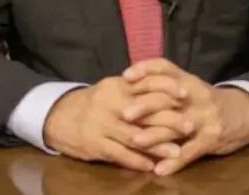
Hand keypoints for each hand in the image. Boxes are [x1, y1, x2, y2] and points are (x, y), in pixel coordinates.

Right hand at [42, 77, 185, 171]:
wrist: (58, 117)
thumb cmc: (94, 104)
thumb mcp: (112, 90)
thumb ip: (135, 90)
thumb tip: (167, 90)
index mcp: (116, 87)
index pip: (145, 84)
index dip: (166, 88)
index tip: (186, 95)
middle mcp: (108, 103)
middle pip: (144, 111)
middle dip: (169, 119)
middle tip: (190, 126)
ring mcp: (100, 124)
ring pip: (134, 135)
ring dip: (157, 145)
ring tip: (177, 151)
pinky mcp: (93, 144)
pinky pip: (119, 154)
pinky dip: (137, 161)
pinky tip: (151, 166)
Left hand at [122, 59, 248, 175]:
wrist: (244, 112)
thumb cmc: (206, 101)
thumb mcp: (189, 87)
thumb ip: (165, 86)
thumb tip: (129, 85)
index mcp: (187, 80)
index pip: (165, 68)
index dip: (145, 69)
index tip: (126, 76)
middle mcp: (195, 95)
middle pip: (168, 97)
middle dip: (145, 105)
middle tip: (125, 114)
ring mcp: (205, 117)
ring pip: (177, 125)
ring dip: (155, 134)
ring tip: (136, 141)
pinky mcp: (212, 138)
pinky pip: (191, 151)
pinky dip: (174, 162)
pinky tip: (159, 169)